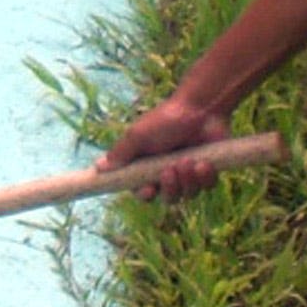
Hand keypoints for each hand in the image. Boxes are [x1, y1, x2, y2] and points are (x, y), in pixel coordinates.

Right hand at [97, 99, 232, 201]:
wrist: (200, 108)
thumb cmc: (165, 119)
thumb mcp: (138, 135)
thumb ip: (120, 153)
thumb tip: (98, 167)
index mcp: (147, 166)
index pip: (142, 191)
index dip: (145, 195)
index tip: (149, 190)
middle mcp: (167, 173)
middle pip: (167, 198)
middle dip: (170, 188)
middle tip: (170, 171)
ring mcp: (189, 174)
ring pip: (188, 195)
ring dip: (188, 181)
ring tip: (189, 160)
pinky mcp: (208, 172)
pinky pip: (206, 187)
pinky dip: (204, 177)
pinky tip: (203, 162)